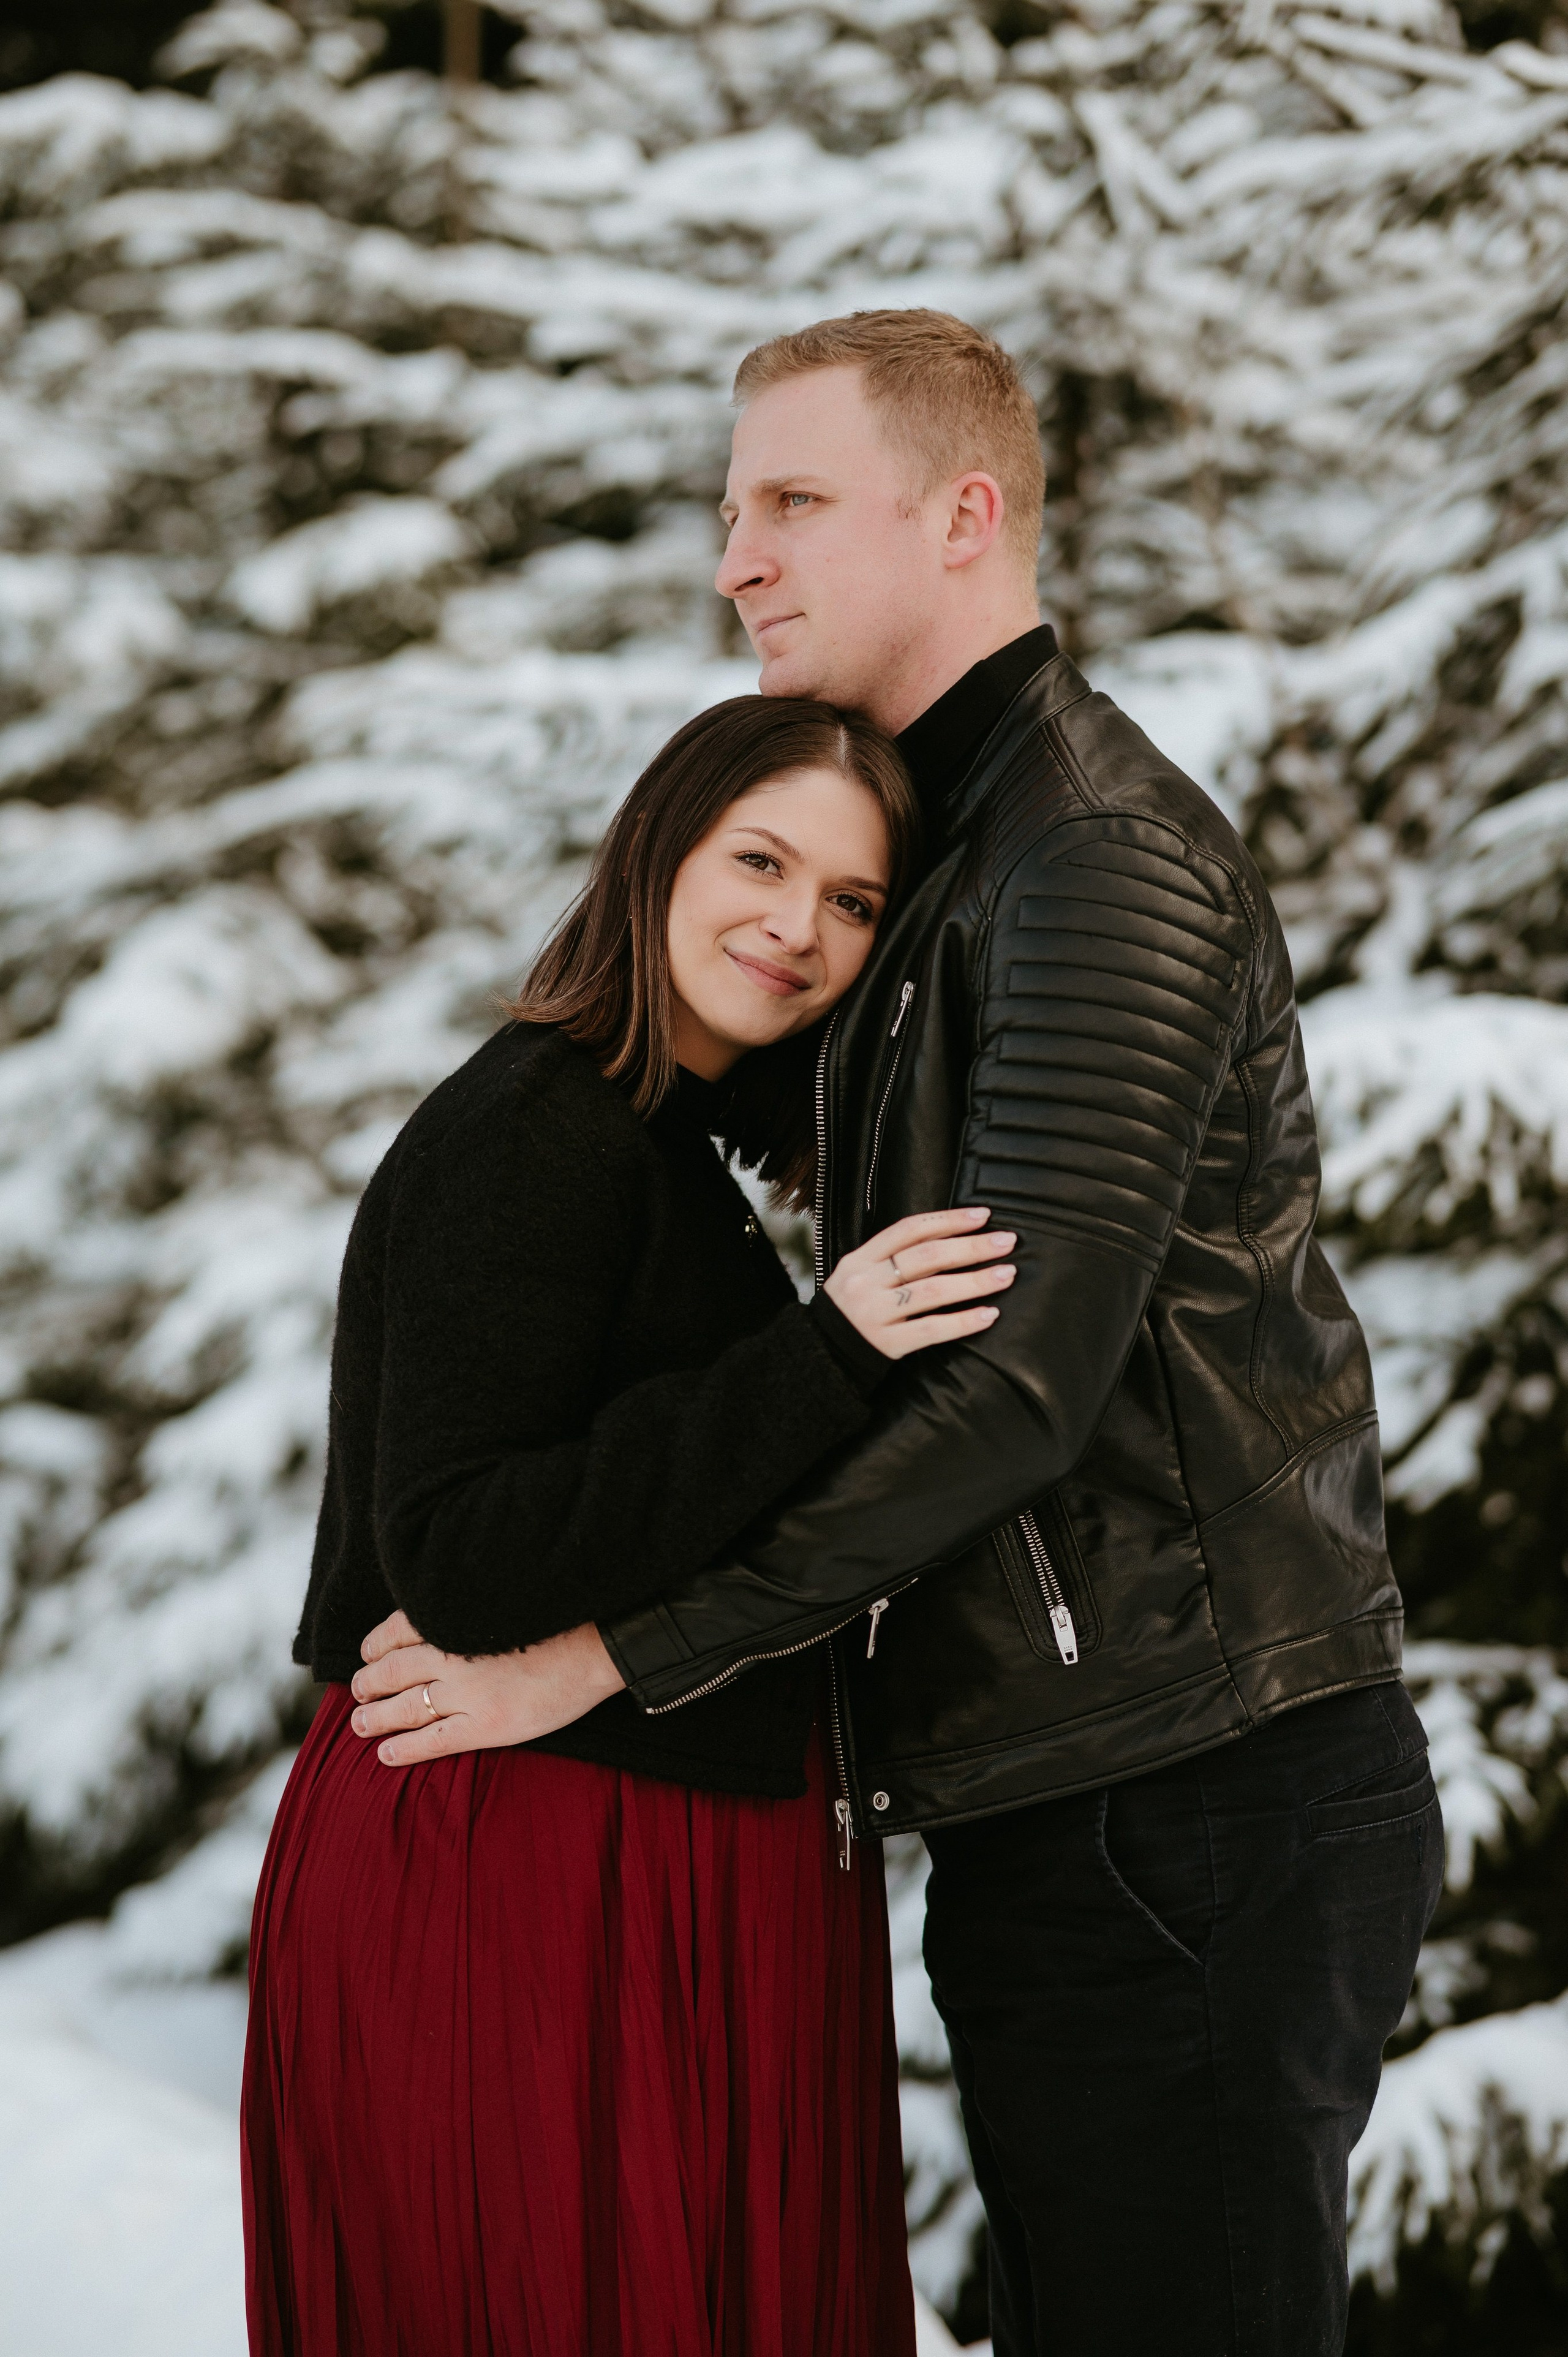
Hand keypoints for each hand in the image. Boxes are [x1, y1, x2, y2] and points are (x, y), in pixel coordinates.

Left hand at [348, 1609, 625, 1765]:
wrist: (597, 1645)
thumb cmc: (558, 1615)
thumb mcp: (503, 1596)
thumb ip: (467, 1608)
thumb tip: (441, 1614)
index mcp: (455, 1617)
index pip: (397, 1629)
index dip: (376, 1643)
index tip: (368, 1651)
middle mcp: (452, 1654)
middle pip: (393, 1671)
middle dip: (368, 1682)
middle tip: (357, 1690)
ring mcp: (467, 1693)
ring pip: (405, 1707)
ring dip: (375, 1717)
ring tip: (359, 1723)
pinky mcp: (485, 1725)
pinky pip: (433, 1741)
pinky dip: (404, 1748)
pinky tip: (386, 1754)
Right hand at [823, 1206, 1014, 1359]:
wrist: (821, 1355)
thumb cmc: (853, 1309)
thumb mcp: (862, 1274)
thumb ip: (895, 1258)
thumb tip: (954, 1239)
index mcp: (861, 1258)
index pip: (909, 1230)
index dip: (949, 1220)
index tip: (984, 1216)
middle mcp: (866, 1282)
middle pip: (927, 1257)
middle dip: (971, 1247)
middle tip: (1007, 1242)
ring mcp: (875, 1313)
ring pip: (933, 1291)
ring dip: (975, 1281)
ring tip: (1006, 1274)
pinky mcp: (886, 1344)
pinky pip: (932, 1329)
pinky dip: (964, 1321)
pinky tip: (989, 1314)